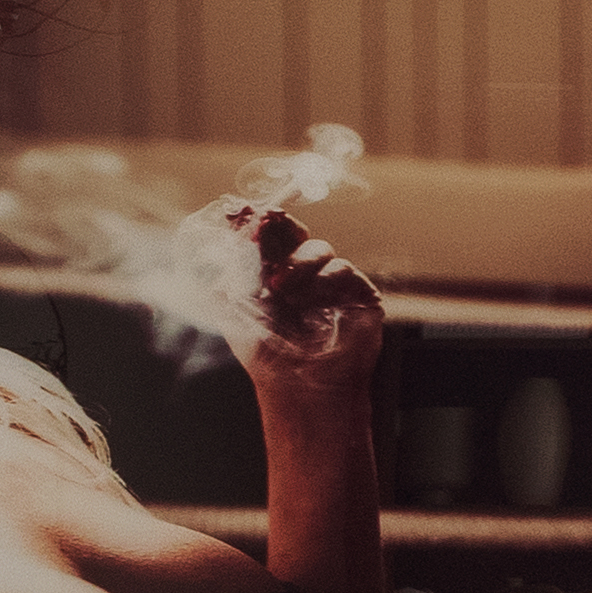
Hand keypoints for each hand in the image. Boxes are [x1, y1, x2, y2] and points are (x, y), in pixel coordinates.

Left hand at [226, 205, 383, 399]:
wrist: (300, 384)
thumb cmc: (265, 352)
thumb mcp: (235, 305)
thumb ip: (235, 268)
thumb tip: (232, 231)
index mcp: (270, 274)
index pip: (266, 237)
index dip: (254, 220)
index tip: (239, 208)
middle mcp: (301, 274)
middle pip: (296, 233)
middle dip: (281, 225)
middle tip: (267, 220)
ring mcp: (331, 283)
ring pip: (319, 248)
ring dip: (298, 263)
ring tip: (280, 287)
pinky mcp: (359, 294)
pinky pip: (343, 270)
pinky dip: (323, 281)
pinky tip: (311, 301)